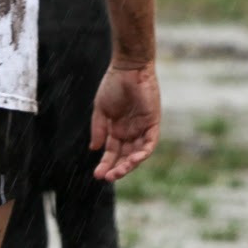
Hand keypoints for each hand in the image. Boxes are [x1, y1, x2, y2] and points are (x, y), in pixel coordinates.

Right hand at [89, 61, 160, 180]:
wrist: (128, 69)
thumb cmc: (113, 86)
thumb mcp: (101, 110)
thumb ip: (98, 129)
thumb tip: (94, 149)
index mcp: (116, 129)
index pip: (112, 152)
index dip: (105, 164)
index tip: (97, 175)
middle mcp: (130, 131)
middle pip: (124, 156)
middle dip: (116, 168)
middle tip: (106, 178)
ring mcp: (142, 128)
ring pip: (137, 153)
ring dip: (128, 165)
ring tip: (117, 173)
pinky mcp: (152, 123)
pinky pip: (150, 143)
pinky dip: (142, 153)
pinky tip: (132, 160)